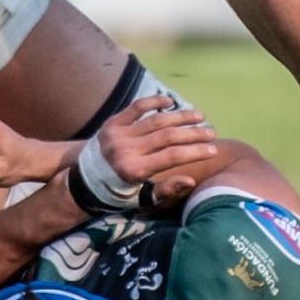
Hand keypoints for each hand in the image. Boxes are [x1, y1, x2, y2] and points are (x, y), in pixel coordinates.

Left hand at [95, 100, 216, 202]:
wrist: (86, 177)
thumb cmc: (119, 191)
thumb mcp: (141, 198)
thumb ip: (165, 189)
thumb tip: (190, 180)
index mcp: (134, 170)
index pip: (172, 157)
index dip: (195, 151)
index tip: (213, 149)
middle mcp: (126, 150)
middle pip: (168, 137)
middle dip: (193, 133)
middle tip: (211, 132)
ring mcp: (118, 133)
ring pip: (156, 120)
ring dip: (180, 116)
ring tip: (199, 116)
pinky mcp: (112, 121)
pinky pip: (136, 107)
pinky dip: (154, 101)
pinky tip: (171, 102)